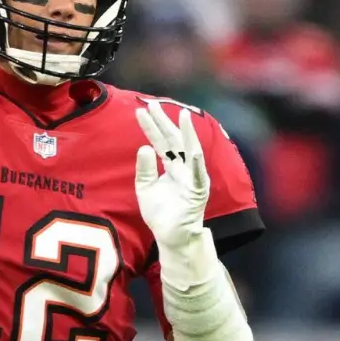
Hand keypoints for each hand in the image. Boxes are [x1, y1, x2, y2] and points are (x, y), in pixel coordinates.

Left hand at [134, 102, 209, 254]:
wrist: (171, 236)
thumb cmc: (161, 213)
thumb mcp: (145, 188)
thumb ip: (144, 169)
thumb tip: (144, 147)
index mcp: (172, 166)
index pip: (160, 142)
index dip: (151, 127)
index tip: (140, 111)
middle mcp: (184, 168)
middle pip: (173, 140)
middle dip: (164, 122)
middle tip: (152, 104)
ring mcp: (193, 178)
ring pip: (190, 151)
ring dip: (187, 133)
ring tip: (183, 114)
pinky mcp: (198, 191)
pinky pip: (199, 174)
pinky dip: (197, 161)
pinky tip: (194, 148)